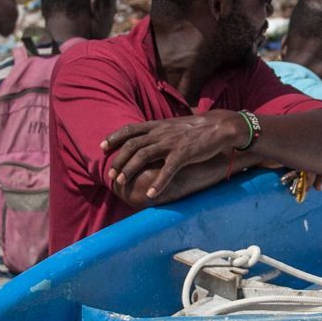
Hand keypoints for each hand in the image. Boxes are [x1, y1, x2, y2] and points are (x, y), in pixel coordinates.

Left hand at [103, 111, 242, 201]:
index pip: (130, 129)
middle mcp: (161, 133)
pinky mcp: (184, 154)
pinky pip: (167, 170)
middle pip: (132, 145)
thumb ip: (158, 132)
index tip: (102, 148)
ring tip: (122, 183)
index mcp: (157, 126)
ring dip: (130, 170)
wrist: (219, 126)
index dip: (114, 137)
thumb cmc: (196, 129)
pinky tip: (150, 194)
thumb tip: (146, 139)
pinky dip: (157, 183)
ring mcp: (171, 143)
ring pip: (144, 155)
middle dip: (118, 160)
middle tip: (111, 176)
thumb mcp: (172, 126)